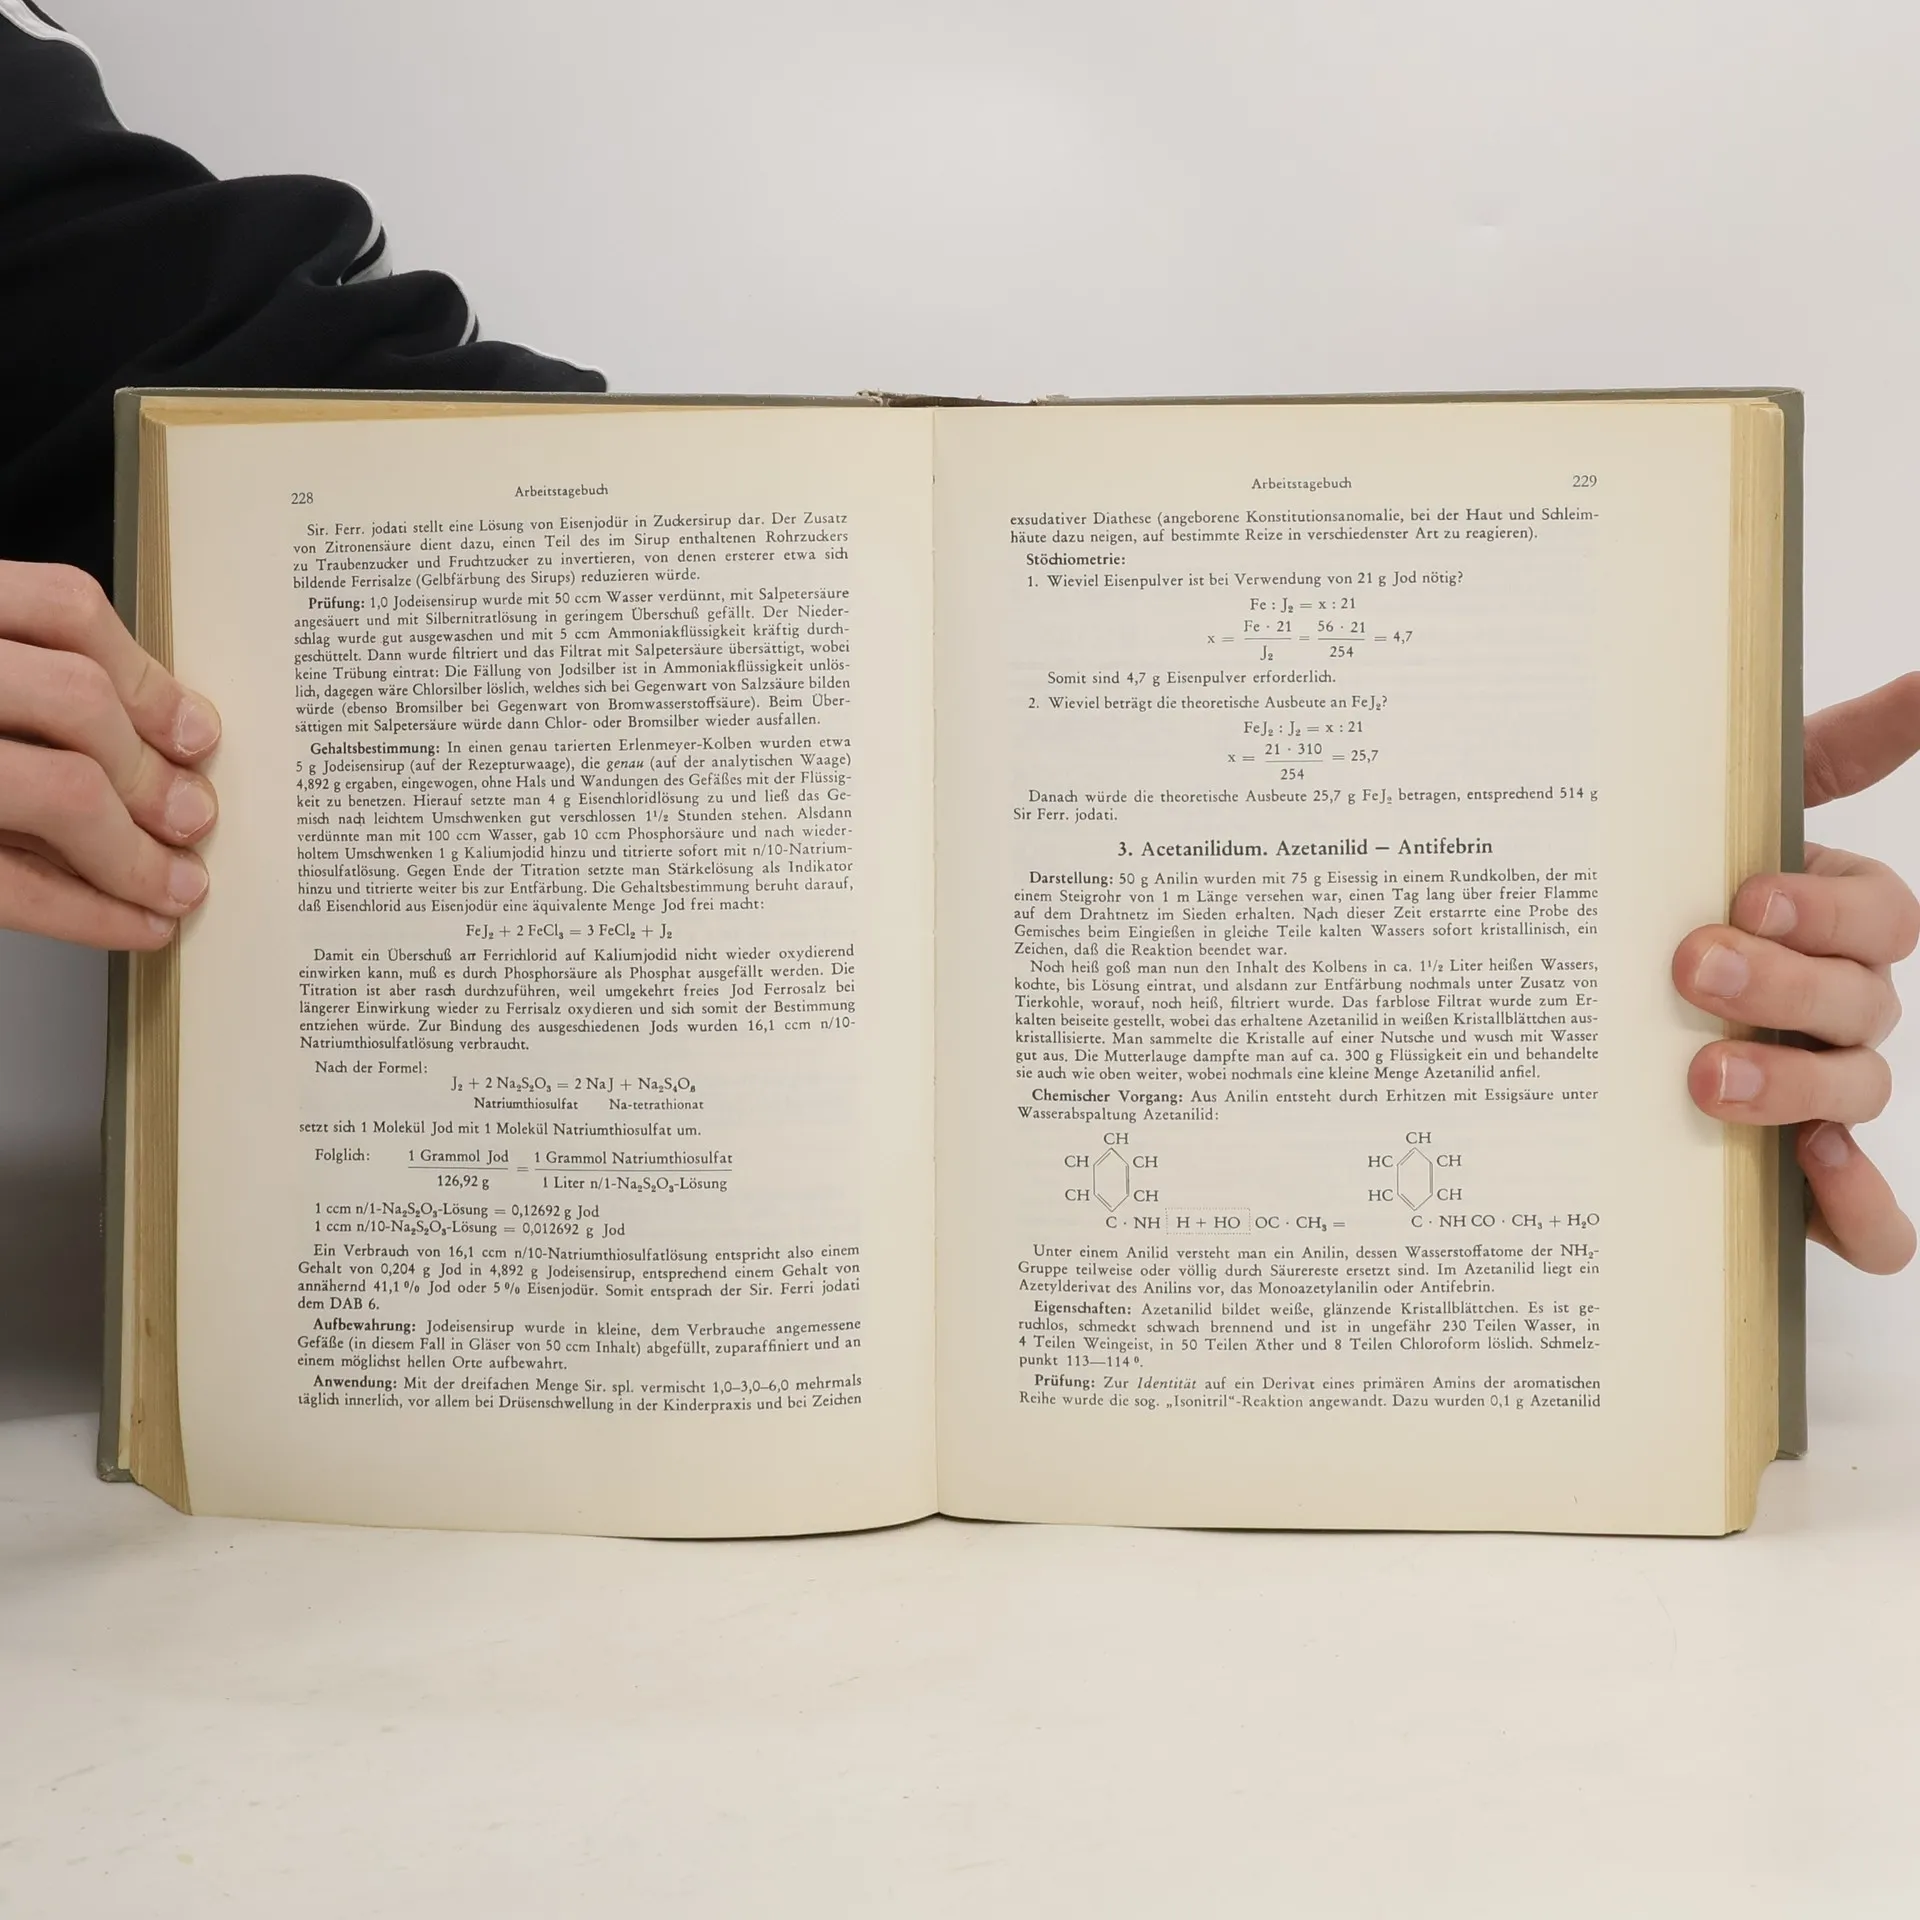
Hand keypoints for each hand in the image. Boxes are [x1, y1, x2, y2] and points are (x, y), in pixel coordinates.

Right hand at [0, 560, 220, 949]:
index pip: (62, 608)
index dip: (145, 676)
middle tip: (193, 817)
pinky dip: (91, 912)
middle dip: (149, 773)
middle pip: (75, 702)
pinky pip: (11, 880)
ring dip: (136, 850)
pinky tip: (137, 925)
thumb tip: (164, 737)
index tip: (195, 733)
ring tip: (175, 881)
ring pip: (61, 790)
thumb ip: (20, 680)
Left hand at [1674, 673, 1919, 1272]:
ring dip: (1794, 1085)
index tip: (1744, 892)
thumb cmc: (1672, 883)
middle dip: (1781, 986)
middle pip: (1863, 1003)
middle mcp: (1841, 1007)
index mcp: (1835, 922)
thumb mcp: (1735, 803)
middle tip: (1689, 969)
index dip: (1826, 906)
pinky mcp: (1796, 1179)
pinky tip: (1814, 1177)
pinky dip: (1861, 1211)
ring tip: (1703, 1076)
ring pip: (1860, 1096)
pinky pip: (1867, 1221)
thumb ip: (1835, 746)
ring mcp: (1824, 1093)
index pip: (1881, 914)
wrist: (1587, 970)